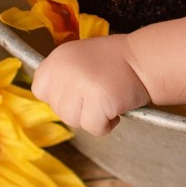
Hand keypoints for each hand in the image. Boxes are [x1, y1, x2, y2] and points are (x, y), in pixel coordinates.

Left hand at [30, 35, 151, 136]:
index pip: (40, 89)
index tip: (77, 92)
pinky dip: (106, 125)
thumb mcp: (80, 58)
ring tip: (107, 100)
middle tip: (98, 94)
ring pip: (73, 120)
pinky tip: (116, 108)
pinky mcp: (98, 102)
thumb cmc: (117, 61)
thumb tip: (54, 98)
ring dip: (91, 117)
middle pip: (58, 109)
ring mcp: (80, 86)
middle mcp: (64, 70)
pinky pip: (92, 128)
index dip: (59, 95)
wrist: (145, 60)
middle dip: (78, 108)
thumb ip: (63, 75)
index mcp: (58, 58)